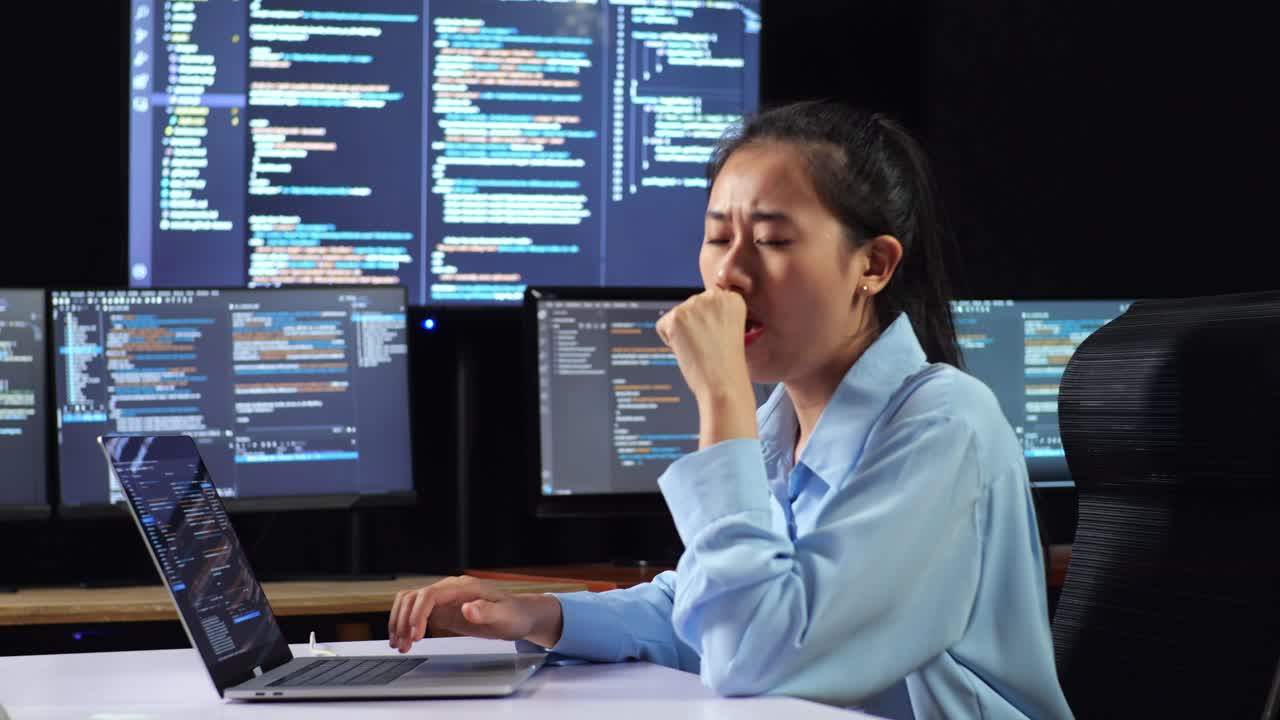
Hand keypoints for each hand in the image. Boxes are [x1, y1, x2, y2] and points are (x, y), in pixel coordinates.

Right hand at [387, 576, 563, 652]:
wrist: (519, 616)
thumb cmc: (514, 615)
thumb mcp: (505, 616)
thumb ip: (487, 611)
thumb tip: (468, 608)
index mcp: (463, 587)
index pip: (429, 594)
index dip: (418, 614)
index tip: (415, 635)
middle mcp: (450, 590)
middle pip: (413, 597)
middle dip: (403, 621)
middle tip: (403, 645)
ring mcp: (444, 599)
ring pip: (410, 603)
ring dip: (400, 622)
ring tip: (400, 645)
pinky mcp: (442, 610)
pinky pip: (416, 613)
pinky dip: (406, 625)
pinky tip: (405, 640)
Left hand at [656, 288, 750, 400]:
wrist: (723, 384)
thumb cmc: (726, 365)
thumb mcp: (728, 330)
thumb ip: (712, 314)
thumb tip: (687, 309)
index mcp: (732, 299)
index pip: (708, 303)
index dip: (709, 326)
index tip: (719, 340)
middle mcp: (714, 296)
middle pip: (691, 307)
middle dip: (694, 327)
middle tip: (708, 346)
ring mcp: (694, 305)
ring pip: (676, 316)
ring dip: (682, 334)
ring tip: (700, 349)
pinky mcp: (676, 317)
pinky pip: (662, 327)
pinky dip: (670, 341)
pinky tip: (688, 350)